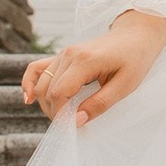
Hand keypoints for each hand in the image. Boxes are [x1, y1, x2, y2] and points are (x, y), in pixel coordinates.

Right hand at [22, 10, 165, 125]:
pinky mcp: (63, 55)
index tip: (71, 130)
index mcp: (85, 60)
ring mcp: (64, 53)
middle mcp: (69, 54)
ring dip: (47, 104)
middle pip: (48, 91)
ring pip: (42, 84)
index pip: (60, 93)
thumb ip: (100, 104)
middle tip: (72, 126)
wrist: (136, 35)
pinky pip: (37, 68)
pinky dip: (30, 83)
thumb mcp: (125, 86)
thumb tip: (76, 122)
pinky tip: (29, 98)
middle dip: (55, 113)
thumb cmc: (135, 60)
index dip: (60, 115)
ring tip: (63, 118)